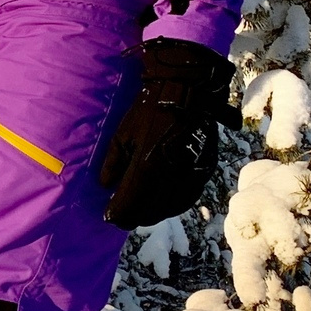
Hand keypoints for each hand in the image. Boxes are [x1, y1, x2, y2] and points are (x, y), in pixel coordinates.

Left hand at [98, 38, 233, 228]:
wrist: (187, 94)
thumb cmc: (149, 111)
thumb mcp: (122, 134)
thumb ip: (113, 163)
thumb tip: (105, 186)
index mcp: (147, 168)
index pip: (128, 205)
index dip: (117, 215)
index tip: (109, 216)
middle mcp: (170, 177)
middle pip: (149, 213)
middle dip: (133, 217)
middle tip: (123, 216)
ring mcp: (190, 176)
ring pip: (170, 209)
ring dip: (153, 214)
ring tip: (141, 212)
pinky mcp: (204, 171)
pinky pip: (188, 199)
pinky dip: (173, 206)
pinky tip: (164, 204)